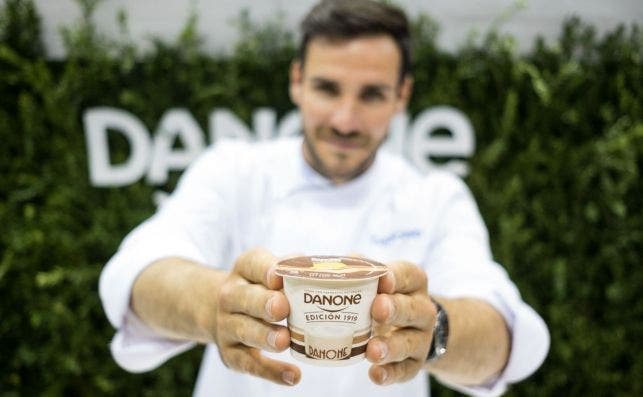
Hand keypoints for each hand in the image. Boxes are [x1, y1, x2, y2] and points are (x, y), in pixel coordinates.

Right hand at [215, 248, 300, 384]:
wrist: (225, 311)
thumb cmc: (263, 288)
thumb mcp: (272, 270)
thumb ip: (301, 268)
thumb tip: (349, 263)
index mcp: (245, 269)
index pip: (253, 264)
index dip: (266, 270)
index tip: (279, 276)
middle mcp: (231, 295)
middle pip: (244, 297)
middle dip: (263, 303)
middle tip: (282, 308)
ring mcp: (228, 325)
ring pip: (244, 330)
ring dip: (265, 336)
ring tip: (285, 341)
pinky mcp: (231, 354)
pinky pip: (250, 364)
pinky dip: (271, 372)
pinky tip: (293, 376)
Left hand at [366, 260, 435, 384]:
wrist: (411, 327)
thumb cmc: (383, 297)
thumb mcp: (376, 280)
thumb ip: (354, 269)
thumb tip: (317, 261)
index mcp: (412, 282)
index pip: (407, 275)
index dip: (395, 276)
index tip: (382, 279)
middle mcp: (422, 309)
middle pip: (412, 309)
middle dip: (395, 309)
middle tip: (377, 309)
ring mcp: (420, 338)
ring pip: (409, 342)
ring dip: (391, 347)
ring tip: (372, 351)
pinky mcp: (414, 363)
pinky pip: (404, 370)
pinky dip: (390, 374)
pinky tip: (374, 374)